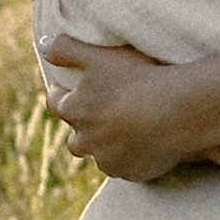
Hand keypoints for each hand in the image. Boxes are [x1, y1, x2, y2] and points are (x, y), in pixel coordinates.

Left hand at [47, 40, 197, 183]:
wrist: (176, 113)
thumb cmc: (137, 80)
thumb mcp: (99, 55)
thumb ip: (66, 49)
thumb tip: (43, 47)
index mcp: (76, 110)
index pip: (55, 105)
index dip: (59, 96)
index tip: (65, 91)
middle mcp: (86, 140)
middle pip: (75, 140)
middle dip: (82, 130)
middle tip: (98, 118)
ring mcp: (108, 159)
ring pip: (100, 156)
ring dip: (105, 148)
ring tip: (122, 136)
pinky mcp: (130, 173)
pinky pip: (125, 169)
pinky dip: (129, 159)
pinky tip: (143, 148)